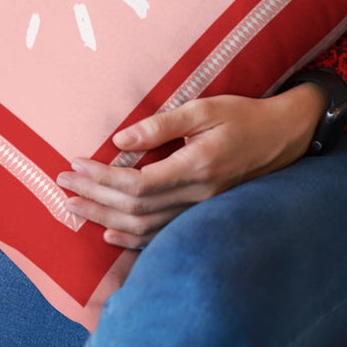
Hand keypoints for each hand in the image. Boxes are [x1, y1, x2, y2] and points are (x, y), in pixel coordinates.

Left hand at [56, 86, 327, 248]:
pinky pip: (163, 235)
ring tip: (75, 206)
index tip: (75, 164)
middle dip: (94, 198)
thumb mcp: (203, 108)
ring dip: (106, 218)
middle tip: (62, 185)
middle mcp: (198, 195)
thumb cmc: (242, 116)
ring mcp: (202, 209)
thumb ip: (161, 124)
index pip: (138, 184)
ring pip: (146, 227)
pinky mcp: (203, 214)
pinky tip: (110, 233)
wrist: (283, 136)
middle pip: (135, 208)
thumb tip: (120, 140)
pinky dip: (133, 238)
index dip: (102, 178)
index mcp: (197, 166)